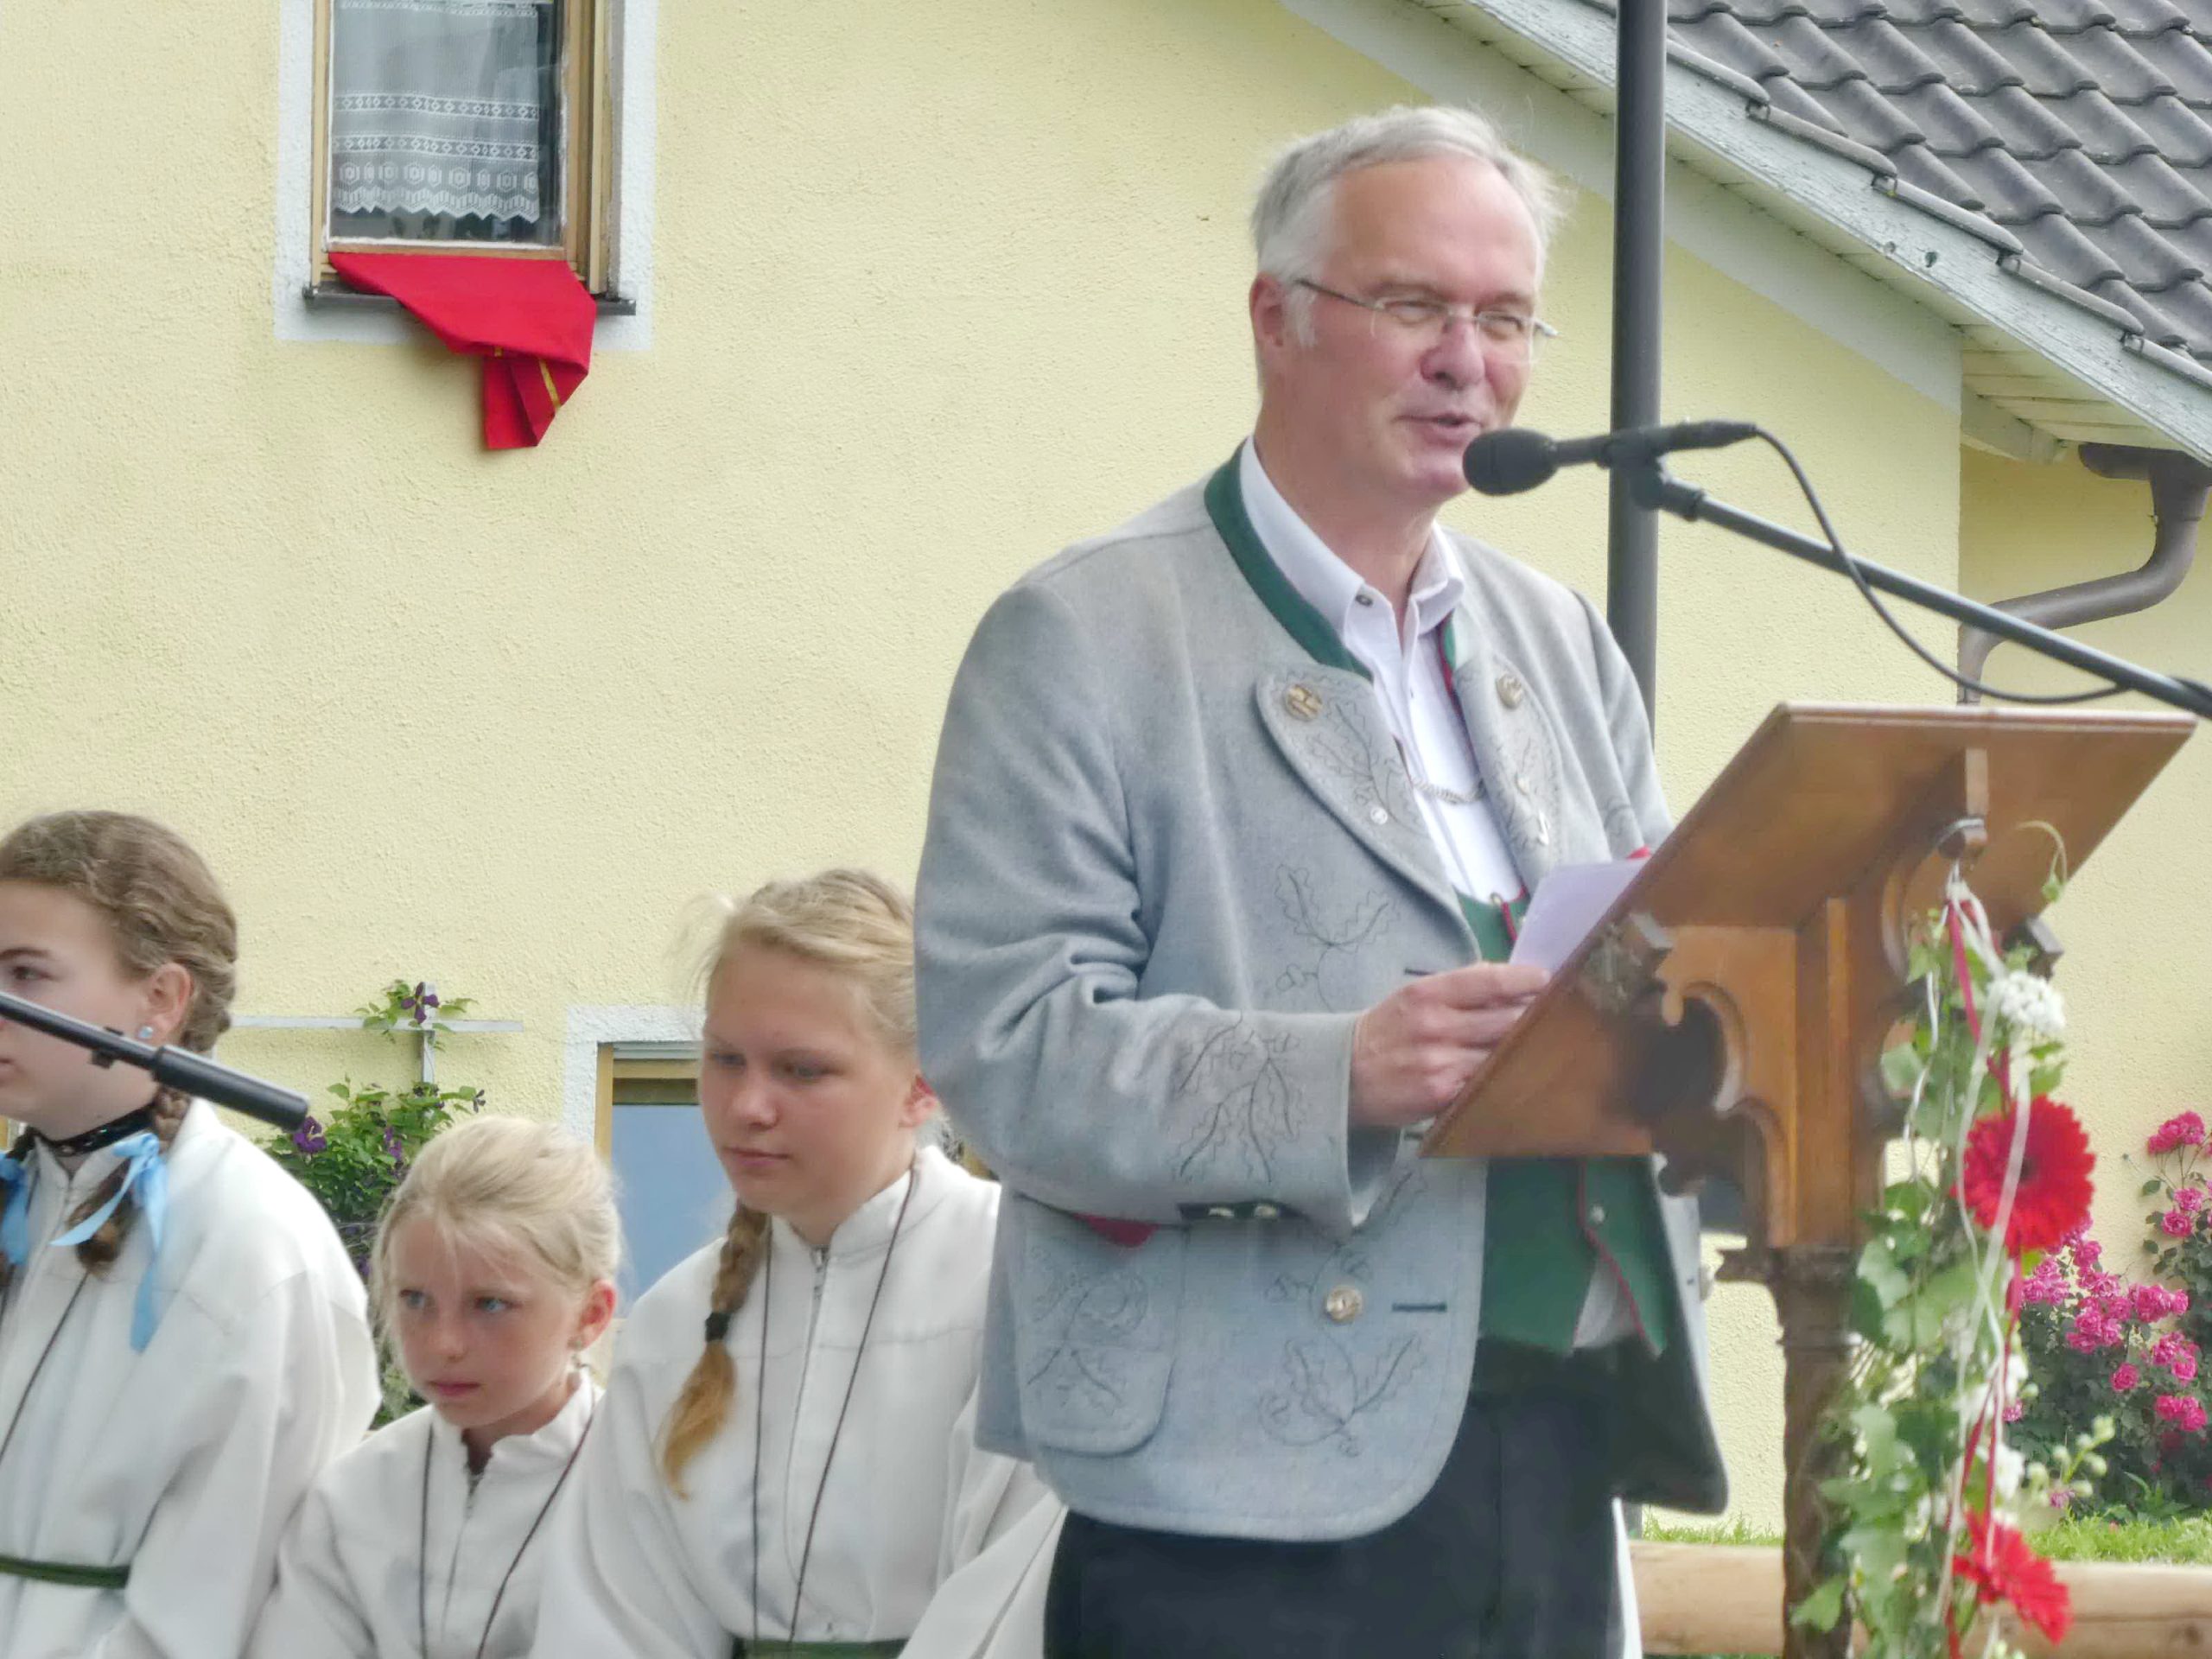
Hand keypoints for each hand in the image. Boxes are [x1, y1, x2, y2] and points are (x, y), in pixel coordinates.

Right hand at [1347, 963, 1548, 1128]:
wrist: (1345, 1075)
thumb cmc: (1387, 1031)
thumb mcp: (1413, 997)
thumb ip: (1457, 987)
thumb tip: (1507, 977)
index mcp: (1427, 994)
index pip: (1487, 981)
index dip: (1523, 980)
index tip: (1546, 978)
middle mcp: (1435, 1026)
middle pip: (1505, 1019)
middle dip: (1536, 1017)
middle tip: (1561, 1015)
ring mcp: (1440, 1062)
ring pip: (1502, 1054)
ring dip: (1527, 1051)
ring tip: (1547, 1045)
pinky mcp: (1443, 1094)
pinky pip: (1486, 1083)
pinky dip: (1505, 1077)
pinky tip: (1518, 1074)